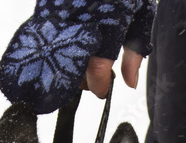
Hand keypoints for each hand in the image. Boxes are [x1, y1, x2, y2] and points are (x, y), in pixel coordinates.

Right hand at [0, 0, 154, 114]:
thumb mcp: (141, 12)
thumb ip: (135, 49)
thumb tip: (129, 81)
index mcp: (109, 20)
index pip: (98, 68)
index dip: (99, 85)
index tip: (103, 90)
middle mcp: (82, 18)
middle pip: (74, 66)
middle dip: (82, 80)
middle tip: (91, 80)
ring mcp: (61, 14)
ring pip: (57, 55)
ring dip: (68, 66)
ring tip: (81, 64)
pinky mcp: (45, 9)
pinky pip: (46, 38)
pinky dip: (55, 49)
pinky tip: (66, 49)